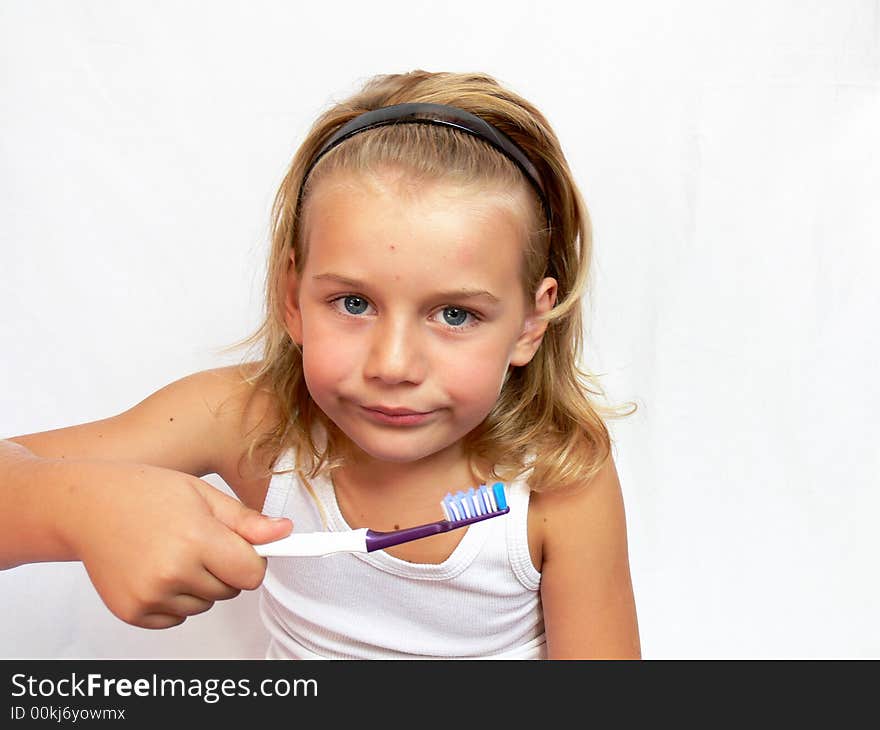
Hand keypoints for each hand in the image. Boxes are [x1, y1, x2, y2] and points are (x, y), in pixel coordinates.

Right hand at [59, 460, 291, 628]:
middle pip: (230, 591)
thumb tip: (285, 533)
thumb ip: (246, 521)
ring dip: (199, 584)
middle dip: (224, 569)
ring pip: (204, 605)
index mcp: (196, 539)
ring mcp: (150, 596)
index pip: (252, 574)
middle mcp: (172, 572)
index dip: (252, 560)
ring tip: (174, 551)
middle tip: (198, 540)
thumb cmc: (146, 492)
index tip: (240, 546)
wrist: (87, 505)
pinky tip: (156, 568)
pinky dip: (174, 599)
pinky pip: (176, 617)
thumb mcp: (203, 495)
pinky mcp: (133, 612)